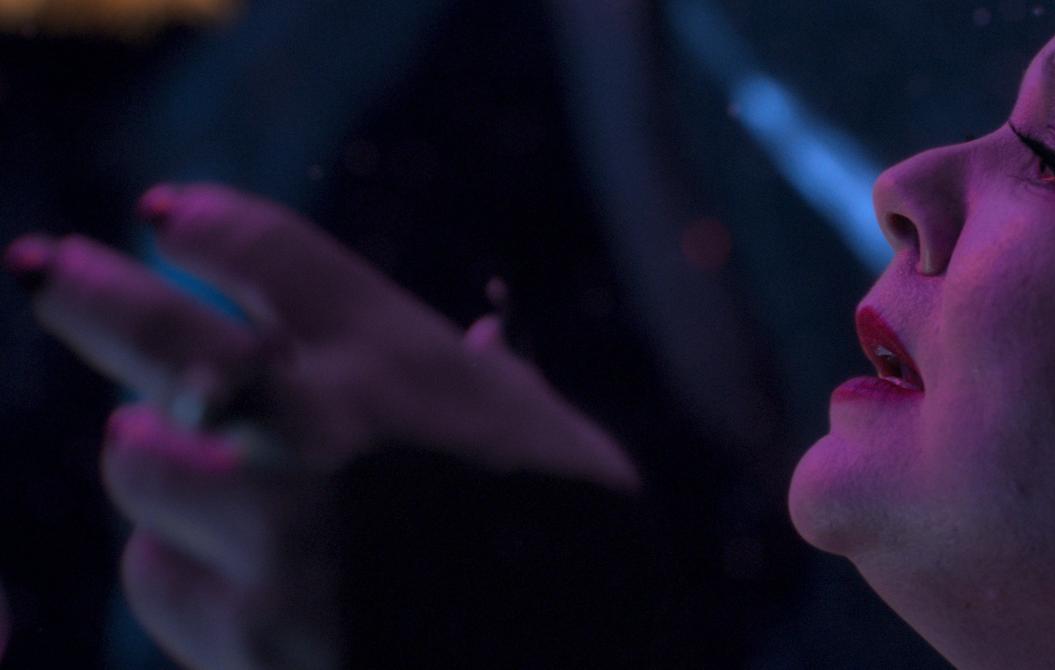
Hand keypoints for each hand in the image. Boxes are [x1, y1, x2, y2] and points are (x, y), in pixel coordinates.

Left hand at [5, 183, 637, 667]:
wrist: (572, 650)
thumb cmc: (573, 534)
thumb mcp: (547, 431)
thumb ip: (494, 379)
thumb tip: (487, 334)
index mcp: (395, 358)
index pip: (263, 251)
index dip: (201, 225)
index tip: (163, 215)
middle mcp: (316, 426)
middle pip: (157, 329)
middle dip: (87, 292)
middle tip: (45, 270)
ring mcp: (271, 529)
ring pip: (134, 460)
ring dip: (151, 454)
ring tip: (183, 460)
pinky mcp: (243, 626)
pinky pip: (152, 573)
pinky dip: (175, 561)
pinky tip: (219, 564)